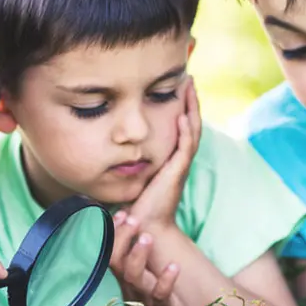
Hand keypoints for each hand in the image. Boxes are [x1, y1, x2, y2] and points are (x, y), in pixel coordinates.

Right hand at [111, 213, 184, 305]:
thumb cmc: (149, 298)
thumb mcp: (142, 275)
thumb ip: (138, 251)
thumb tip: (137, 219)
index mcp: (124, 275)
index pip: (112, 251)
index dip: (114, 233)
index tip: (122, 212)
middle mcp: (130, 285)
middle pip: (117, 261)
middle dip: (123, 238)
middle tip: (133, 218)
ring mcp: (144, 298)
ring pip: (133, 277)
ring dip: (138, 255)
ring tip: (147, 237)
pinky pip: (160, 295)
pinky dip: (166, 280)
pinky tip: (174, 266)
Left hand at [113, 77, 200, 248]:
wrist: (147, 226)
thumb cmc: (138, 205)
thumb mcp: (134, 176)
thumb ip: (130, 162)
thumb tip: (113, 149)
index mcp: (171, 159)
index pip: (181, 127)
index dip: (181, 107)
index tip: (178, 88)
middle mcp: (178, 159)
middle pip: (191, 124)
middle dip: (190, 101)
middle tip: (190, 80)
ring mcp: (180, 165)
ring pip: (192, 132)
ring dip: (192, 110)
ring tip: (190, 89)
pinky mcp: (177, 172)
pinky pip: (184, 148)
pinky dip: (185, 131)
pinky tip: (182, 116)